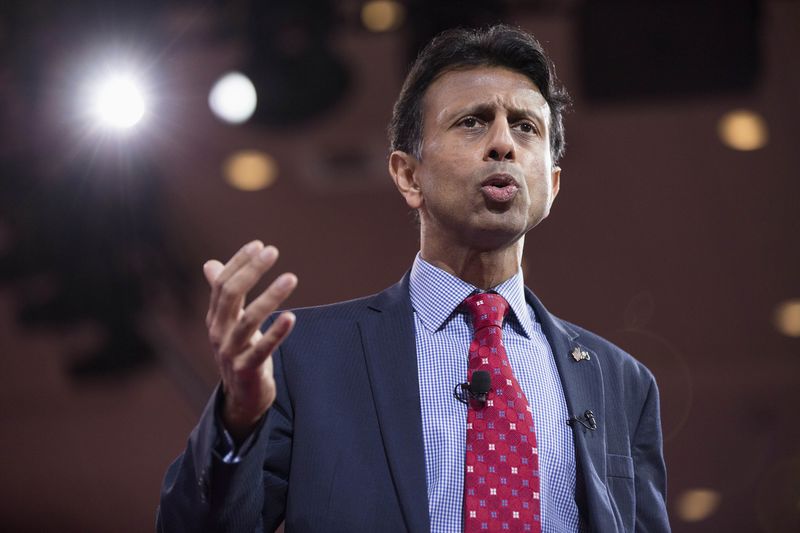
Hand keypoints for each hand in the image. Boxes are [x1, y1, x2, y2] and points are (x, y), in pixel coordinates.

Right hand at [203, 240, 297, 441]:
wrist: (241, 397)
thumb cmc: (240, 353)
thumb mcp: (229, 322)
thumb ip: (223, 295)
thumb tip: (210, 264)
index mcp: (215, 317)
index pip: (222, 283)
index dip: (239, 262)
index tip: (259, 245)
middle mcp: (218, 332)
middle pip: (231, 295)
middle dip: (252, 271)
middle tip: (273, 252)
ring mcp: (230, 352)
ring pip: (248, 319)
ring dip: (270, 296)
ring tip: (291, 278)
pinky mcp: (246, 369)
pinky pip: (262, 349)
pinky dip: (277, 333)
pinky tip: (291, 317)